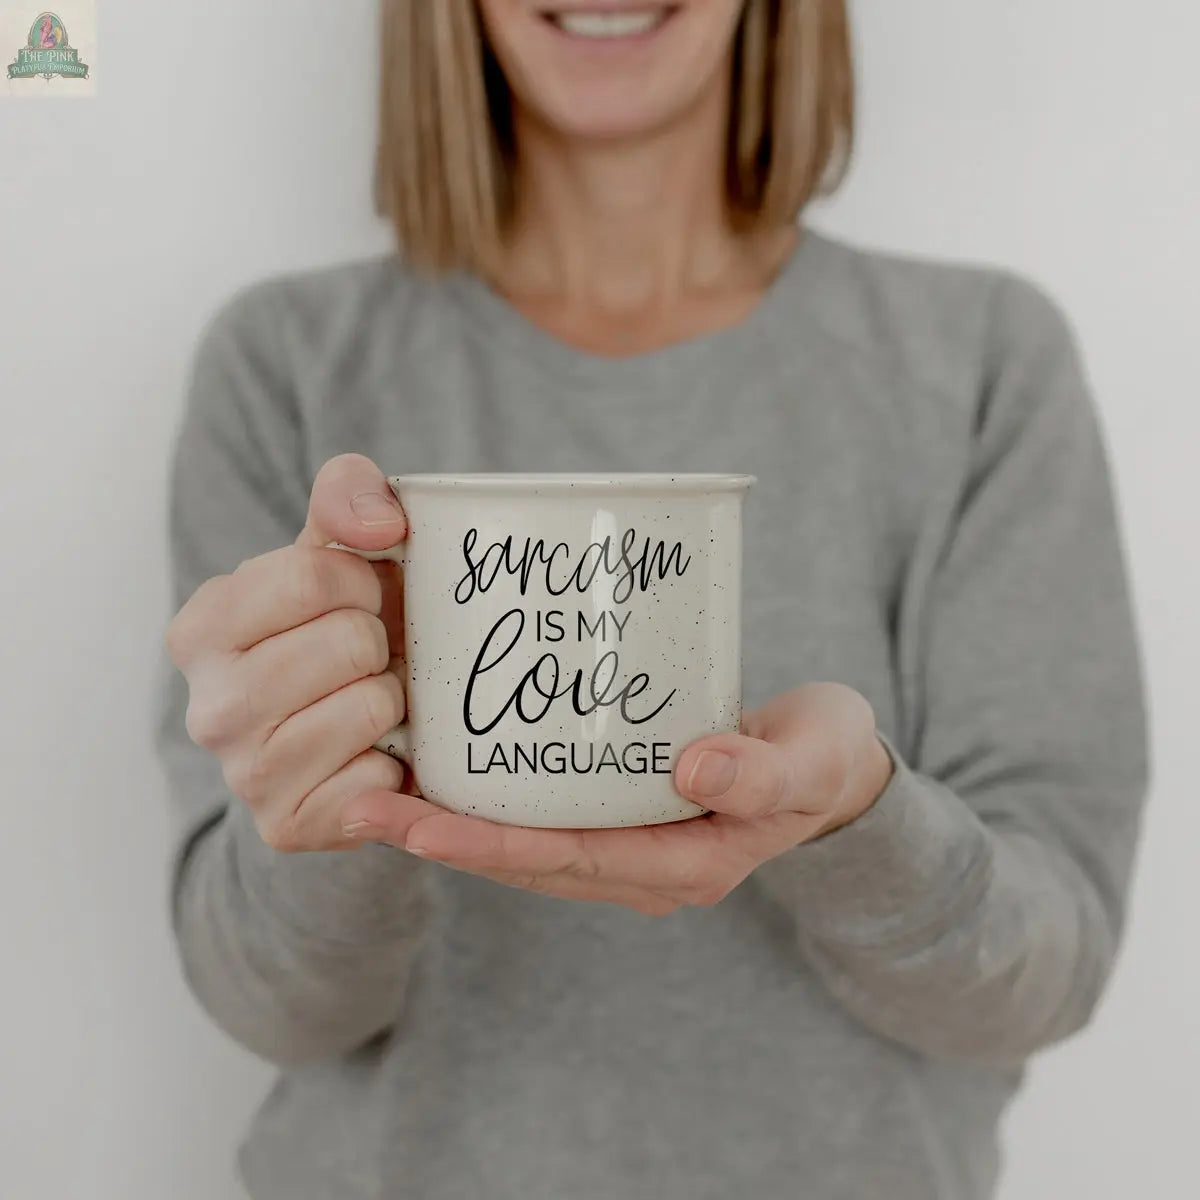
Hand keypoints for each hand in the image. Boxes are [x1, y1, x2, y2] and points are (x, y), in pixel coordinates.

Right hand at [166, 453, 412, 851]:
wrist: (353, 726)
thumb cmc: (343, 624)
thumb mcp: (338, 544)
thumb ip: (350, 493)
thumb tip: (383, 525)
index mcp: (202, 626)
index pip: (315, 575)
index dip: (362, 581)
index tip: (358, 600)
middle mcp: (208, 706)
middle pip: (351, 642)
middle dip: (379, 642)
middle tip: (367, 658)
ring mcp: (244, 775)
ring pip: (372, 707)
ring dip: (393, 699)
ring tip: (371, 701)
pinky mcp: (288, 826)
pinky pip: (379, 782)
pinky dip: (396, 764)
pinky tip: (374, 754)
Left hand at [343, 684, 894, 914]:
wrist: (832, 766)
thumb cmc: (824, 760)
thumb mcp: (811, 762)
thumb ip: (761, 774)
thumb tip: (693, 770)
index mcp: (683, 866)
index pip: (569, 861)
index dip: (492, 845)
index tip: (419, 824)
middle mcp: (644, 867)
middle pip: (527, 860)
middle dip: (444, 839)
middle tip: (363, 809)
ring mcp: (628, 845)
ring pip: (525, 843)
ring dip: (453, 824)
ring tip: (377, 795)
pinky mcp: (619, 812)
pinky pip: (542, 815)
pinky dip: (490, 800)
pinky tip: (445, 767)